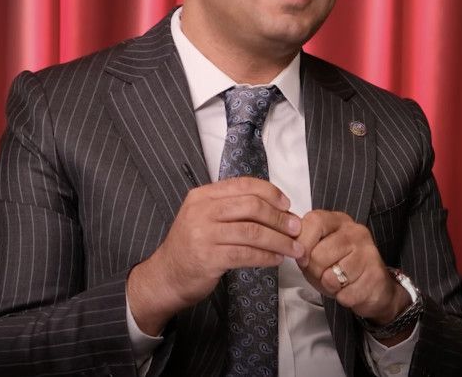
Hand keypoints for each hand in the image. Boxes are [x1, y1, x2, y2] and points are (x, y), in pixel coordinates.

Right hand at [127, 177, 303, 334]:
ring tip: (294, 248)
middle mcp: (201, 211)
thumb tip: (280, 210)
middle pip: (252, 207)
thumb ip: (234, 209)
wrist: (165, 277)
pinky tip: (276, 259)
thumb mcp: (206, 218)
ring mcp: (203, 234)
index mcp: (203, 196)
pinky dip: (266, 256)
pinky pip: (246, 254)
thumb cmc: (192, 247)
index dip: (271, 193)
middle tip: (296, 229)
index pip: (244, 185)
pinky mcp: (208, 258)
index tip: (287, 204)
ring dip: (279, 241)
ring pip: (252, 232)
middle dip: (279, 218)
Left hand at [295, 210, 408, 326]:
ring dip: (329, 286)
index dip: (302, 243)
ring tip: (339, 281)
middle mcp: (356, 232)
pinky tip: (351, 289)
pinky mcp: (375, 276)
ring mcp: (368, 253)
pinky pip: (344, 294)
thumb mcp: (318, 251)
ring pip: (330, 276)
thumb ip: (305, 245)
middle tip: (325, 273)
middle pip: (318, 255)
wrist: (374, 286)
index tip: (303, 258)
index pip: (314, 222)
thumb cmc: (341, 267)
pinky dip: (343, 297)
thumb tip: (294, 248)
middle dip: (314, 271)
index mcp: (339, 221)